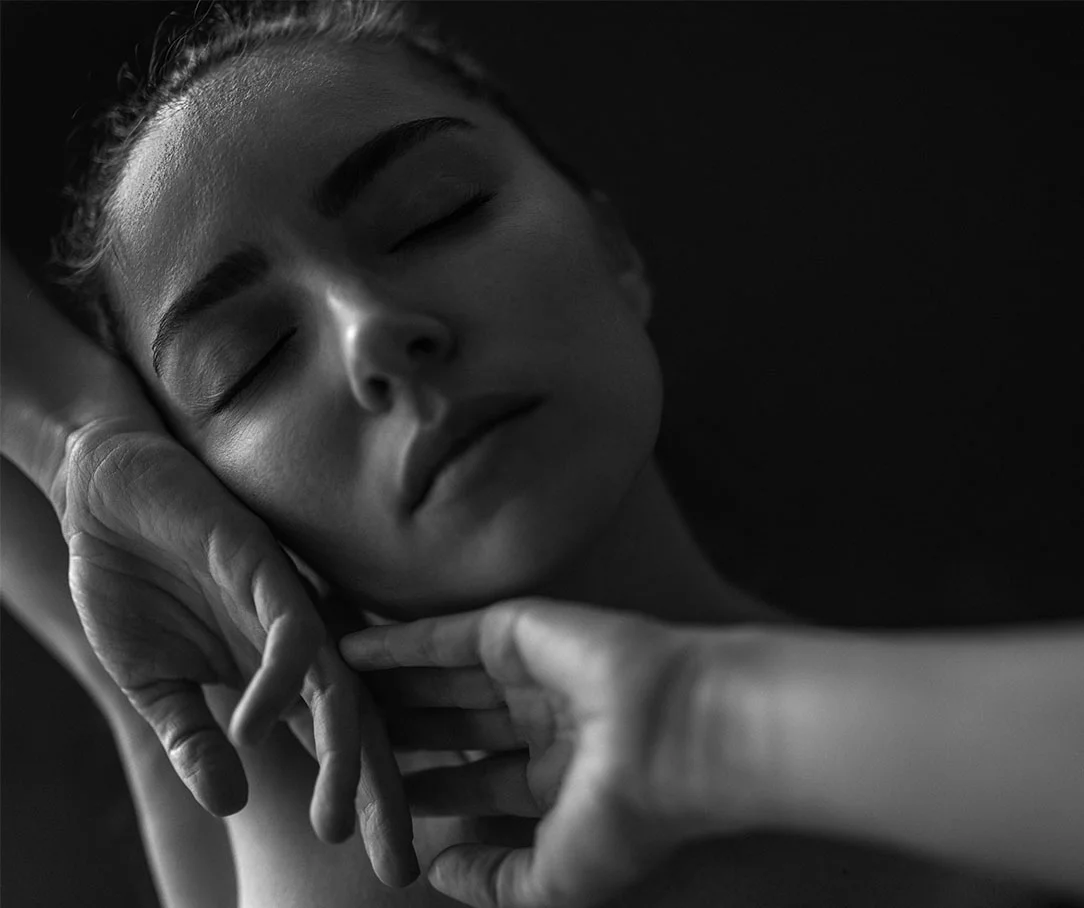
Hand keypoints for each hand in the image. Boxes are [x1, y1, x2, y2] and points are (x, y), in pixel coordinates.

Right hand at [57, 411, 416, 885]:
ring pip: (340, 685)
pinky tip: (254, 726)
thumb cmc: (137, 585)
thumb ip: (194, 739)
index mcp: (283, 675)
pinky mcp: (267, 565)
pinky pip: (290, 630)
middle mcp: (303, 644)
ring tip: (340, 821)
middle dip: (383, 796)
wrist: (108, 496)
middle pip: (362, 726)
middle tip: (399, 866)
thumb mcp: (156, 683)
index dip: (367, 803)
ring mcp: (290, 604)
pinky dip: (275, 682)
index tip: (388, 868)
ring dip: (342, 753)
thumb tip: (230, 802)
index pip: (339, 747)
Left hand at [341, 598, 773, 906]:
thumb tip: (436, 873)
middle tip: (340, 742)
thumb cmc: (630, 816)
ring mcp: (529, 673)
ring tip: (331, 694)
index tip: (374, 799)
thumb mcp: (557, 878)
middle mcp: (541, 721)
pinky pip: (442, 637)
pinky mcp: (517, 630)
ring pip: (440, 681)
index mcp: (558, 776)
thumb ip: (495, 882)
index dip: (424, 793)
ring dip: (389, 687)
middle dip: (401, 736)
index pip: (475, 785)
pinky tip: (349, 652)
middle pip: (450, 730)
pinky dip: (396, 643)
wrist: (678, 738)